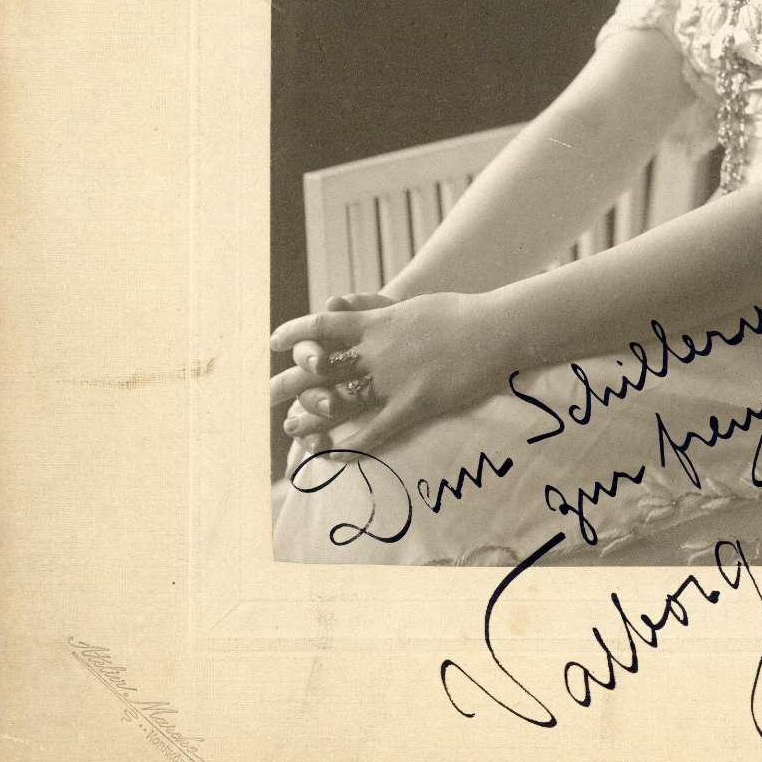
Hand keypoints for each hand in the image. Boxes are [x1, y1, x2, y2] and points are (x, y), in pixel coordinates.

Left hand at [270, 288, 509, 455]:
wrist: (497, 328)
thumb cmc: (457, 313)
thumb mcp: (411, 305)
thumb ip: (375, 310)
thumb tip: (340, 305)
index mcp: (378, 322)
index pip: (323, 325)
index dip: (295, 334)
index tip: (272, 342)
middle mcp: (379, 350)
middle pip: (321, 369)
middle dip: (289, 383)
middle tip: (264, 397)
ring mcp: (395, 379)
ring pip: (341, 402)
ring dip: (312, 416)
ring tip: (291, 427)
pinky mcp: (415, 404)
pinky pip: (375, 431)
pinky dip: (349, 446)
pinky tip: (330, 456)